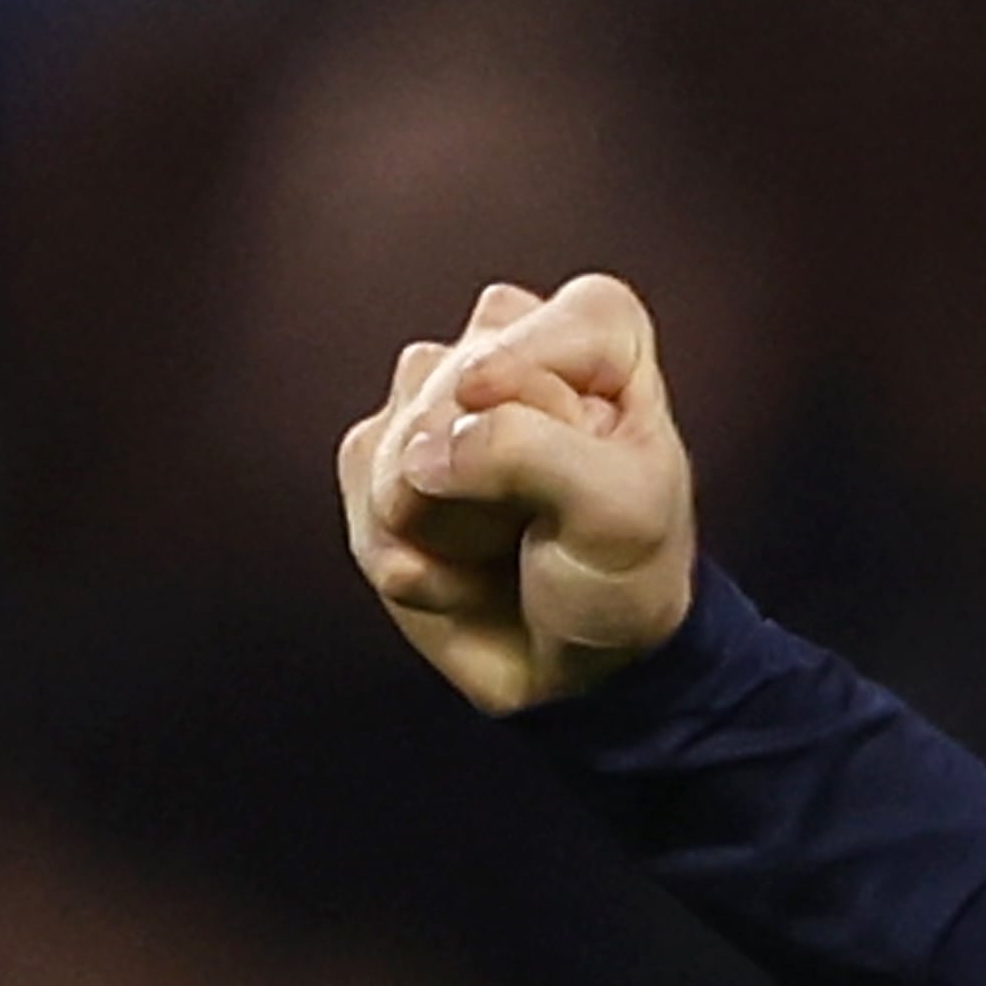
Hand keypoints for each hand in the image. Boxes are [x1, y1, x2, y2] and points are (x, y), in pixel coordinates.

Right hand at [335, 273, 699, 712]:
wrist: (578, 669)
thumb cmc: (621, 577)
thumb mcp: (622, 513)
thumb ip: (530, 451)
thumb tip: (419, 452)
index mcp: (592, 335)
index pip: (524, 317)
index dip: (525, 381)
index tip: (562, 438)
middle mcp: (505, 349)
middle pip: (447, 383)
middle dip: (485, 471)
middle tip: (541, 517)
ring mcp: (433, 404)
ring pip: (394, 443)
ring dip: (443, 520)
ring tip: (502, 543)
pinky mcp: (379, 462)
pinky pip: (363, 497)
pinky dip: (408, 554)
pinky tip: (457, 571)